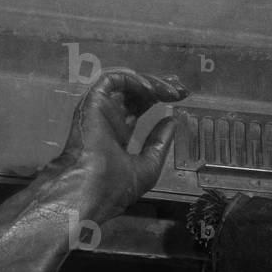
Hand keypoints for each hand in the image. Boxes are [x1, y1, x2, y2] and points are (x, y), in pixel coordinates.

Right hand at [59, 68, 188, 218]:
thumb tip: (171, 122)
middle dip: (158, 87)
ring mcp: (99, 109)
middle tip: (180, 87)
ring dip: (151, 83)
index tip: (179, 98)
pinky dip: (135, 81)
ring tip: (171, 90)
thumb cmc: (116, 187)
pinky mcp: (93, 101)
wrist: (92, 190)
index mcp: (116, 135)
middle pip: (134, 93)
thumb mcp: (148, 167)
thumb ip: (159, 144)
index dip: (158, 100)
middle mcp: (107, 119)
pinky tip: (152, 91)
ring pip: (126, 84)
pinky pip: (114, 80)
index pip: (137, 109)